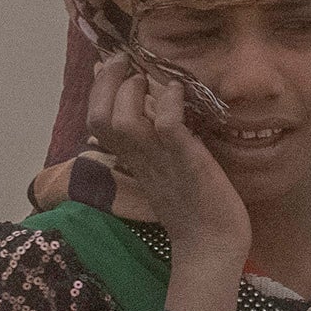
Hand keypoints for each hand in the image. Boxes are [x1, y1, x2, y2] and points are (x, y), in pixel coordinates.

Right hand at [91, 50, 248, 274]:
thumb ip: (156, 143)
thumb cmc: (196, 208)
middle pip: (98, 118)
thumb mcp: (168, 170)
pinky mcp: (188, 164)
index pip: (96, 122)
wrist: (213, 248)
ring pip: (122, 122)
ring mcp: (162, 162)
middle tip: (124, 62)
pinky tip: (177, 92)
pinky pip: (168, 128)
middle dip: (106, 82)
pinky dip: (168, 104)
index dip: (99, 90)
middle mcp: (141, 160)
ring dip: (131, 92)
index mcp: (134, 161)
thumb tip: (153, 110)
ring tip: (147, 78)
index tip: (112, 66)